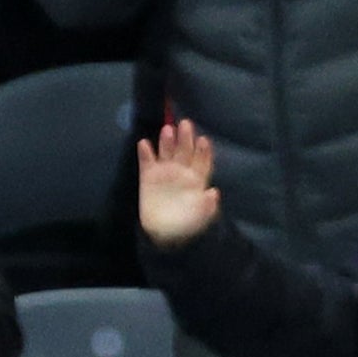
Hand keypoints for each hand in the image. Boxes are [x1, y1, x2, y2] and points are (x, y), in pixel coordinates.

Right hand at [136, 119, 221, 247]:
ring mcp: (165, 173)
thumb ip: (208, 205)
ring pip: (167, 153)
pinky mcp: (148, 177)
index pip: (202, 161)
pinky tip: (144, 143)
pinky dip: (145, 153)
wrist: (164, 233)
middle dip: (186, 138)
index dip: (203, 151)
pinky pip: (146, 162)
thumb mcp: (201, 217)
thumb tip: (213, 192)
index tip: (203, 140)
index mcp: (198, 179)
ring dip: (167, 141)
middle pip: (185, 151)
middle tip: (185, 124)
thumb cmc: (187, 223)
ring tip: (167, 129)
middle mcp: (183, 171)